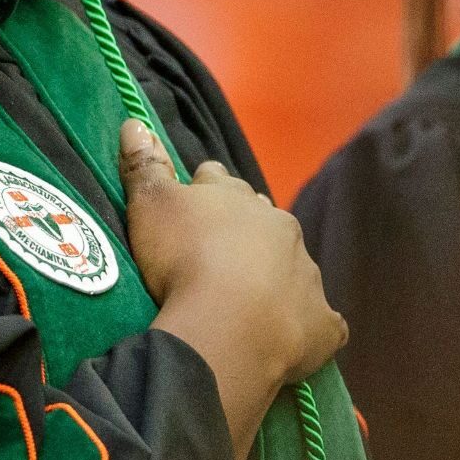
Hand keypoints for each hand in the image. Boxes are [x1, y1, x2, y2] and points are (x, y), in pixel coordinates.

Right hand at [120, 119, 346, 456]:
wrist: (227, 323)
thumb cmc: (183, 259)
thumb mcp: (151, 206)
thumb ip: (145, 165)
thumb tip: (135, 121)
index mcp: (239, 199)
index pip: (220, 182)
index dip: (204, 192)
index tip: (190, 204)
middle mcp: (281, 228)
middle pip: (262, 221)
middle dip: (246, 232)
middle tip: (220, 257)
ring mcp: (307, 275)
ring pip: (295, 267)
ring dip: (278, 278)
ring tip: (253, 302)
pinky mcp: (322, 323)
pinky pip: (324, 323)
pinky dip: (312, 327)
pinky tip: (300, 339)